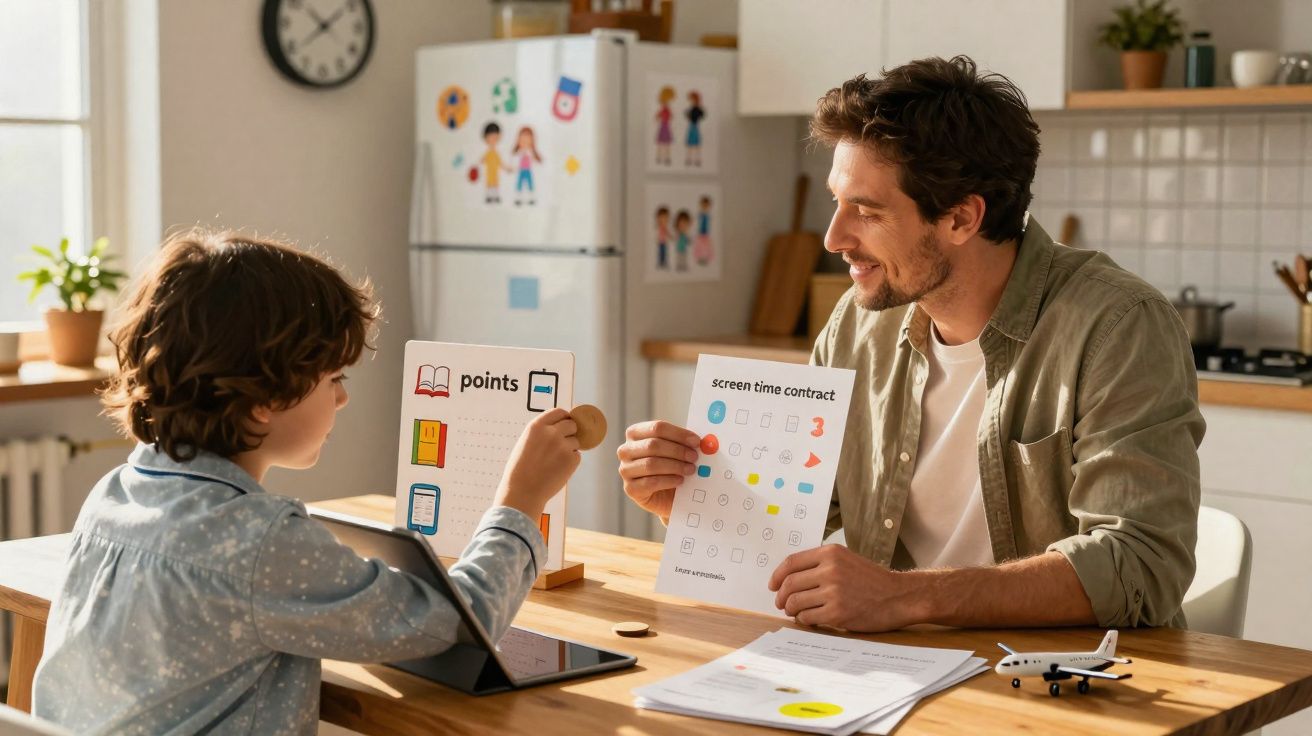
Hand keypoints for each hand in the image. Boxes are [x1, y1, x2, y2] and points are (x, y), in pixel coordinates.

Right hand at [494, 408, 579, 519]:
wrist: (523, 491)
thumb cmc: (521, 469)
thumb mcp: (526, 442)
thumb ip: (542, 432)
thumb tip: (562, 426)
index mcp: (537, 426)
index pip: (559, 412)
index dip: (564, 417)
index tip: (566, 422)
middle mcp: (551, 433)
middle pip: (572, 424)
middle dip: (570, 432)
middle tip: (562, 444)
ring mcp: (563, 446)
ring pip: (576, 441)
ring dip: (570, 448)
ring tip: (554, 462)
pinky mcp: (572, 459)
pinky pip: (577, 455)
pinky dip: (571, 461)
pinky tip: (557, 469)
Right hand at [616, 420, 699, 523]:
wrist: (668, 495)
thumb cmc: (672, 467)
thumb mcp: (676, 451)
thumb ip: (683, 443)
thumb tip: (702, 441)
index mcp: (635, 433)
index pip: (657, 427)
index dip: (678, 434)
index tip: (696, 441)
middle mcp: (626, 450)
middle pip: (653, 445)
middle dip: (677, 451)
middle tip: (694, 457)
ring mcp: (625, 470)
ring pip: (651, 464)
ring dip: (675, 466)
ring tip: (690, 469)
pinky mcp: (630, 489)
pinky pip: (650, 482)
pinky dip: (668, 480)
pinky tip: (680, 480)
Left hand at [768, 544, 920, 631]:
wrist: (898, 596)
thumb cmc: (872, 580)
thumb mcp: (846, 560)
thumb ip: (820, 564)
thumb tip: (789, 578)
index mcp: (830, 553)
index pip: (791, 563)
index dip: (777, 576)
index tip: (772, 585)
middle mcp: (830, 570)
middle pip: (789, 584)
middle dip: (781, 596)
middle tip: (782, 604)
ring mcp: (833, 592)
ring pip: (795, 602)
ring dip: (791, 610)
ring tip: (796, 612)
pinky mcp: (837, 613)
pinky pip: (807, 617)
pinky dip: (804, 620)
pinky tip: (811, 619)